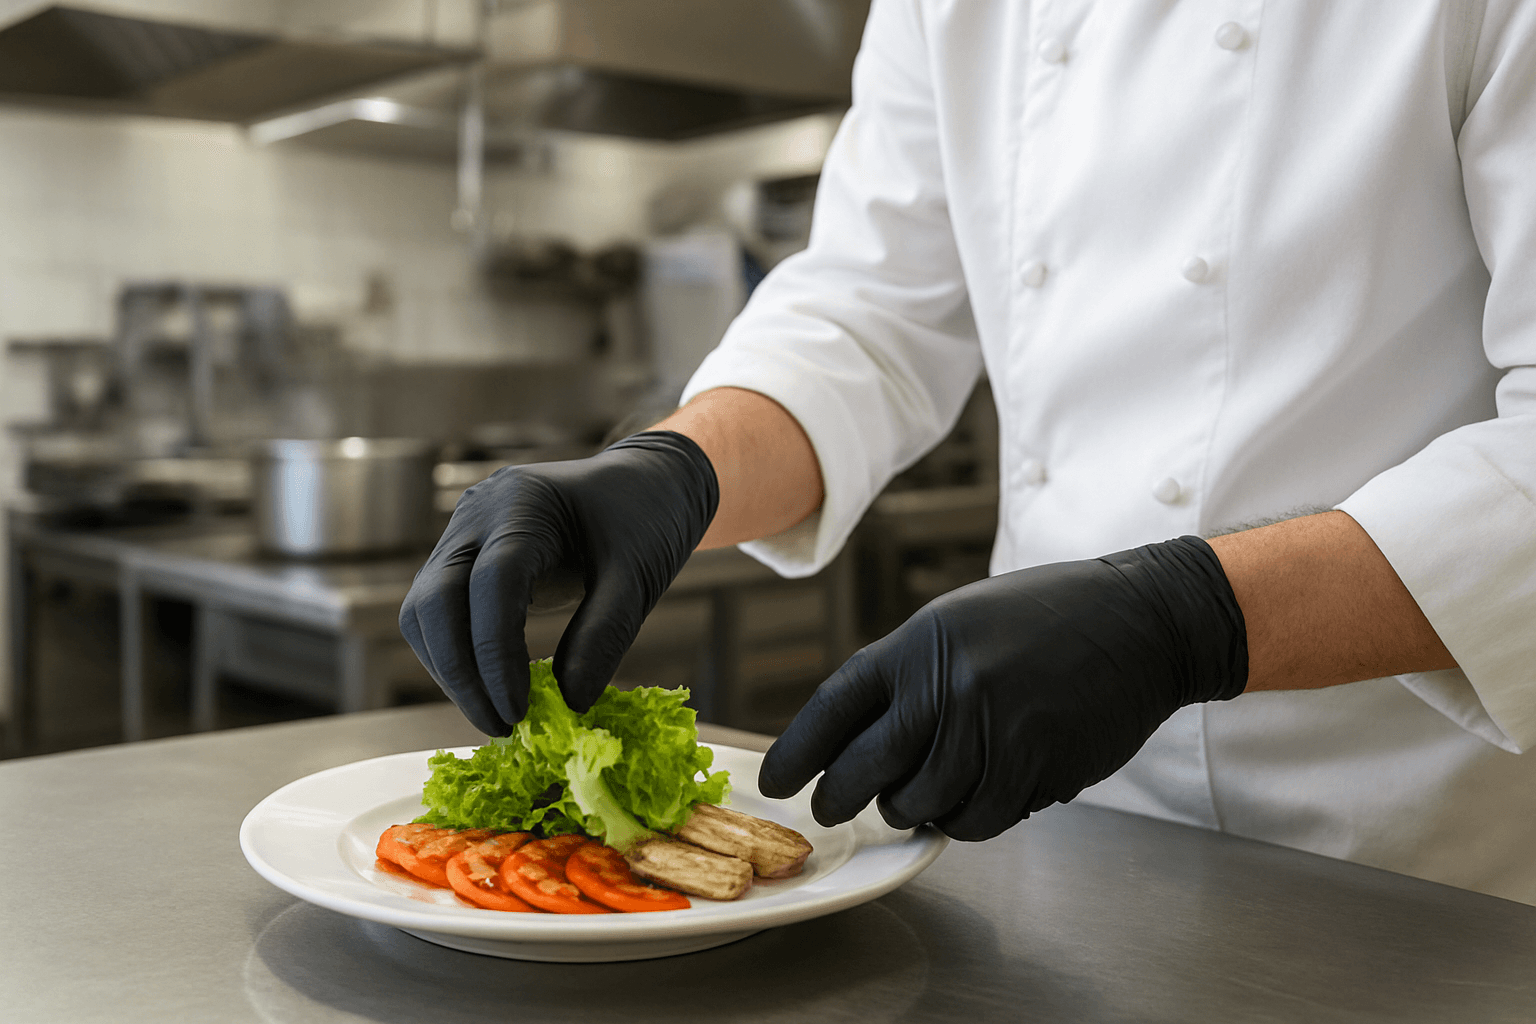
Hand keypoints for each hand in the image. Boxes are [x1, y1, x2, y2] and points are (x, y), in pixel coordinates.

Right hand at [399, 431, 717, 733]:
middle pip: (435, 600)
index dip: (496, 655)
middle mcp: (477, 514)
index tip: (518, 712)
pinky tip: (492, 687)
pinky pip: (437, 613)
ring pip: (423, 612)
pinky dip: (458, 655)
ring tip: (499, 716)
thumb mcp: (639, 576)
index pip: (491, 583)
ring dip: (452, 670)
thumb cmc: (645, 521)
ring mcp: (462, 534)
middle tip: (501, 727)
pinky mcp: (461, 557)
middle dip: (460, 673)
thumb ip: (605, 634)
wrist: (642, 483)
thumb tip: (569, 704)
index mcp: (524, 503)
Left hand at [758, 537, 1247, 840]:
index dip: (798, 749)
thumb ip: (909, 673)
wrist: (1141, 622)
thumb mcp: (959, 621)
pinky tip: (969, 797)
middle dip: (839, 797)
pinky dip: (962, 819)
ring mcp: (991, 731)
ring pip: (918, 803)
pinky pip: (973, 819)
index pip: (835, 705)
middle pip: (864, 767)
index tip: (775, 780)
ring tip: (919, 792)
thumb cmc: (1047, 617)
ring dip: (910, 807)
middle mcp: (947, 687)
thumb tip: (856, 735)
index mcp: (920, 643)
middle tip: (833, 808)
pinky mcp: (1032, 769)